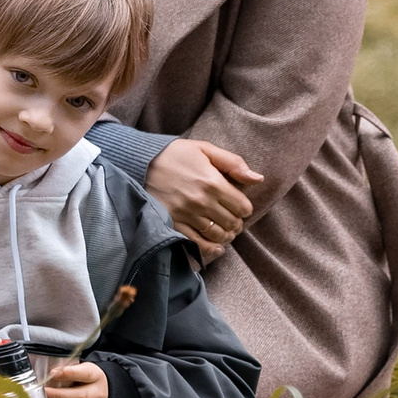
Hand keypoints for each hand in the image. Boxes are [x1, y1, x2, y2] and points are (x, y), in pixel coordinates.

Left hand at [42, 360, 109, 397]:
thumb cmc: (84, 380)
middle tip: (42, 392)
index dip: (68, 373)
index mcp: (95, 375)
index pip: (85, 373)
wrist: (102, 395)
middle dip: (58, 395)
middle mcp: (97, 393)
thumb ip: (65, 370)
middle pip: (80, 396)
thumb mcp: (80, 369)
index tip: (52, 373)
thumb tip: (45, 374)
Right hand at [144, 138, 262, 259]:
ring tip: (222, 229)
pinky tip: (214, 246)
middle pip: (232, 223)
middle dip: (235, 222)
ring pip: (217, 235)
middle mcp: (202, 201)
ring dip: (224, 235)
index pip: (243, 207)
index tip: (238, 205)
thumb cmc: (174, 154)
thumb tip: (258, 179)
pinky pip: (197, 244)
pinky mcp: (173, 223)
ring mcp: (186, 214)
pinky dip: (209, 248)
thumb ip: (233, 163)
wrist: (139, 161)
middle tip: (230, 218)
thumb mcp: (204, 149)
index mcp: (213, 182)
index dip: (244, 208)